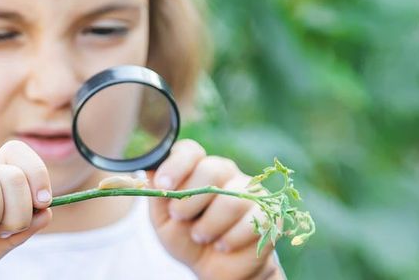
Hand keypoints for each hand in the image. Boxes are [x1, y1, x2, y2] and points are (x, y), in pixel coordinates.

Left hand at [147, 139, 283, 279]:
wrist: (217, 269)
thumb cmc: (189, 240)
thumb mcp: (164, 220)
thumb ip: (157, 195)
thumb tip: (149, 170)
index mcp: (200, 170)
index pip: (190, 151)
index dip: (176, 165)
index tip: (163, 185)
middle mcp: (227, 175)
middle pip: (213, 169)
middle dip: (191, 198)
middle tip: (180, 217)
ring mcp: (251, 192)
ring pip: (232, 199)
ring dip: (209, 225)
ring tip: (202, 237)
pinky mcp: (270, 213)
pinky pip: (252, 220)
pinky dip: (231, 238)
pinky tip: (223, 245)